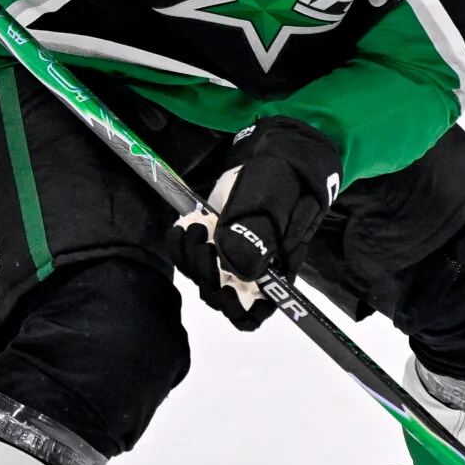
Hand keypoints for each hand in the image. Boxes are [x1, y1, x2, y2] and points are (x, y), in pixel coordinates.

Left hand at [168, 118, 341, 330]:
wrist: (274, 153)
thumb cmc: (284, 176)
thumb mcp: (275, 200)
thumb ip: (260, 234)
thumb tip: (242, 271)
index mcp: (275, 269)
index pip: (256, 312)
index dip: (237, 311)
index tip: (224, 289)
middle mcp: (250, 268)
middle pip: (221, 297)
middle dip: (205, 274)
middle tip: (204, 241)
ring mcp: (229, 254)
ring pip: (201, 277)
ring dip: (190, 257)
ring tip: (197, 227)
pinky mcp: (211, 239)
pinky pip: (187, 256)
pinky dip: (179, 244)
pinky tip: (188, 225)